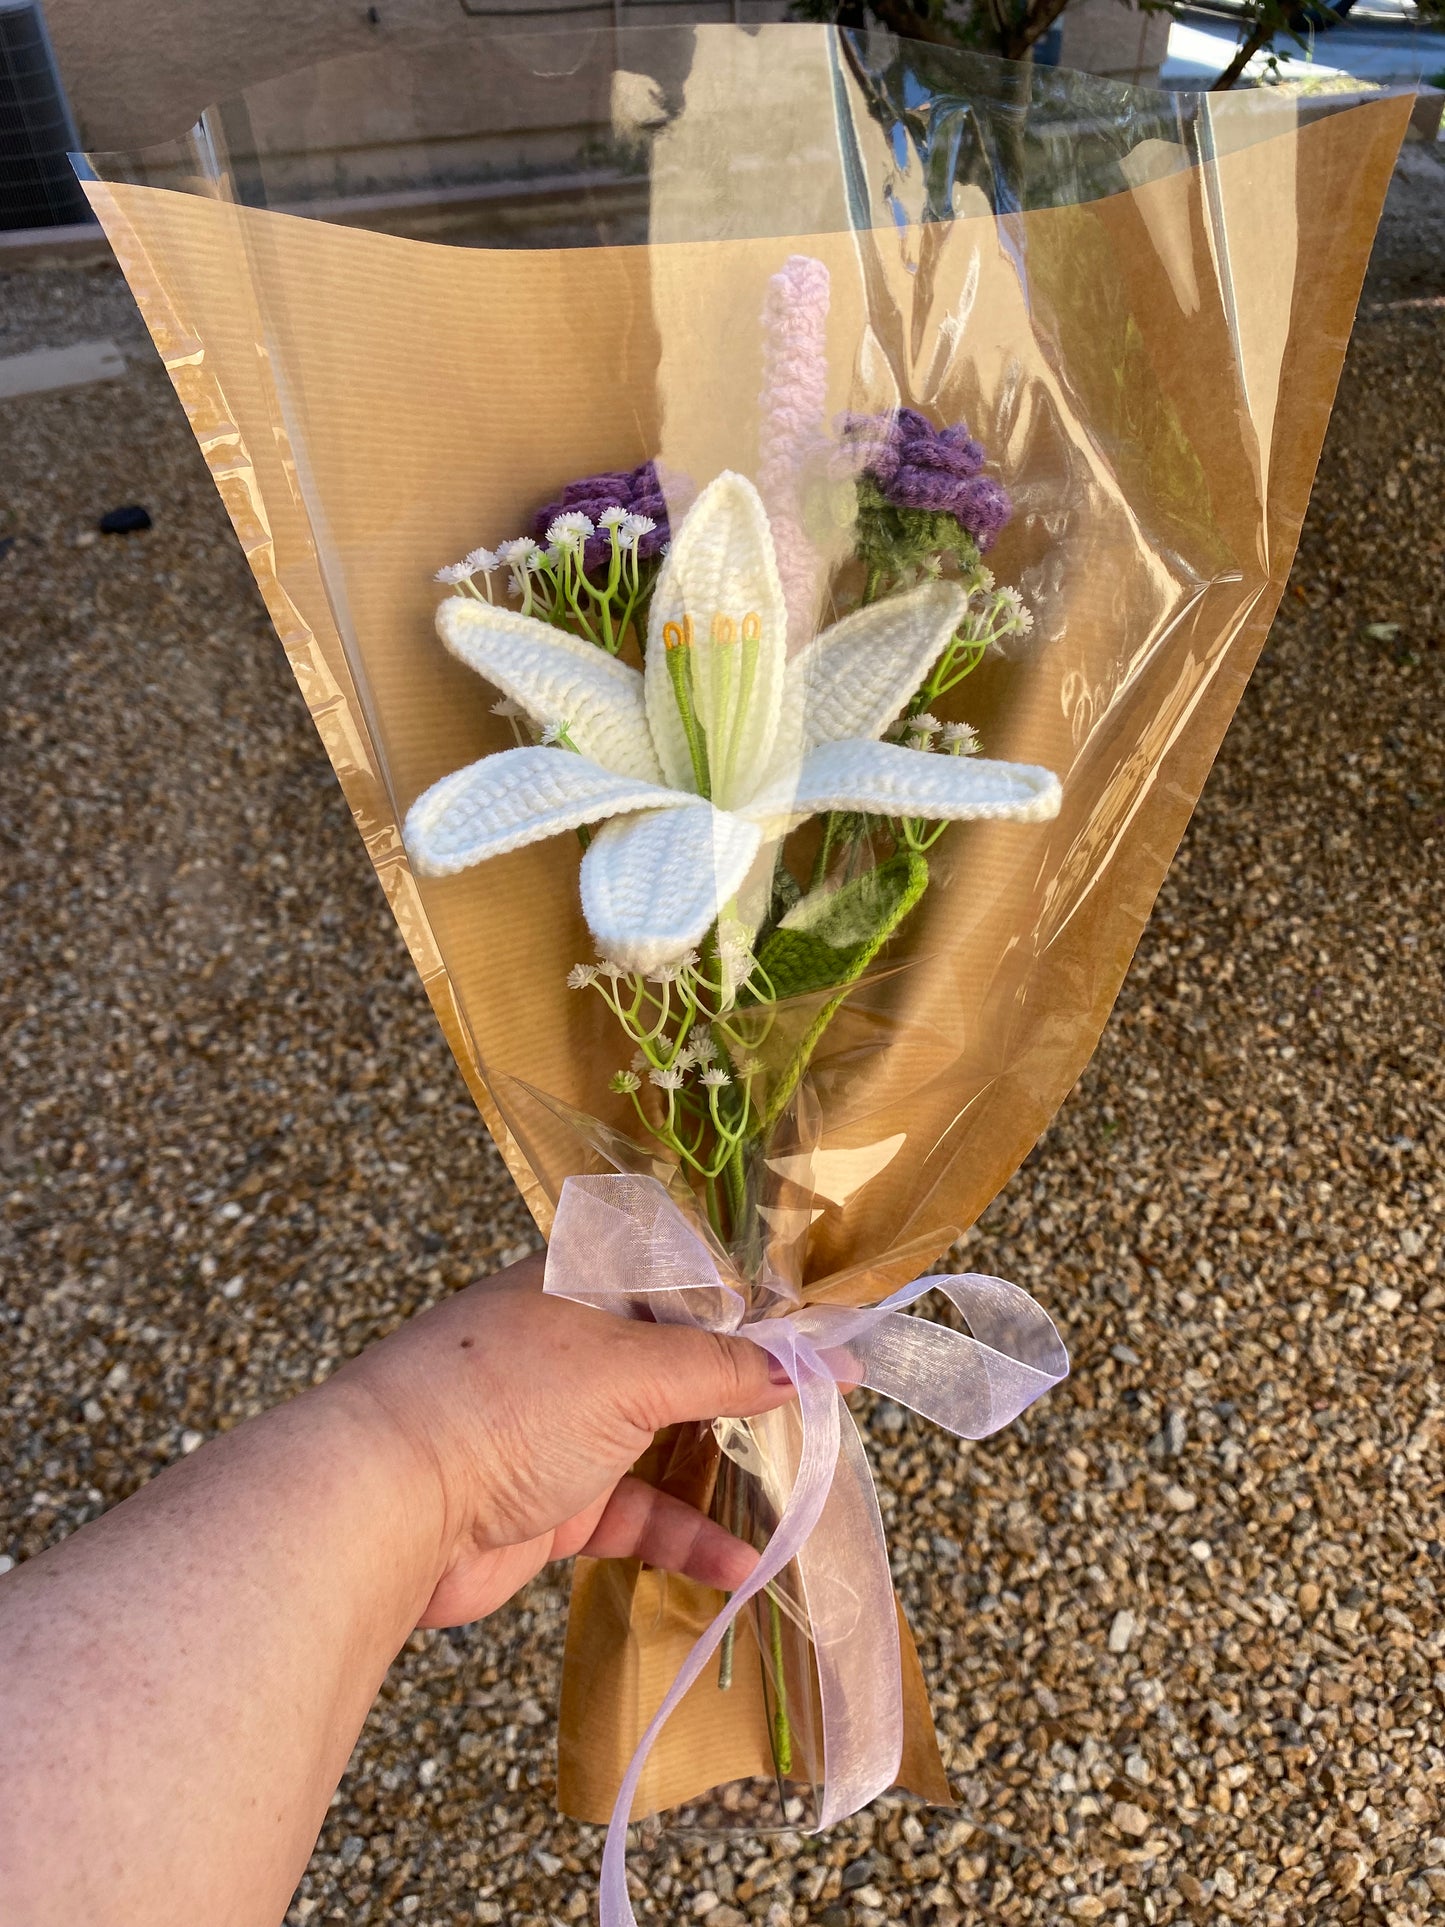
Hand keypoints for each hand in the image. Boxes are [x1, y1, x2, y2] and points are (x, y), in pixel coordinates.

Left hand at [334, 1253, 794, 1626]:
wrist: (384, 1508)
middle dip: (747, 1394)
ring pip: (662, 1443)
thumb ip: (726, 1370)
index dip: (754, 1308)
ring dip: (723, 1473)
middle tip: (826, 1418)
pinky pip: (635, 1514)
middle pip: (678, 1363)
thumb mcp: (631, 1372)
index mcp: (584, 1284)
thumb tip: (818, 1364)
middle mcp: (572, 1346)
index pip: (686, 1279)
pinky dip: (683, 1537)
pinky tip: (738, 1566)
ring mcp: (559, 1426)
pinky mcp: (550, 1502)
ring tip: (799, 1495)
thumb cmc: (504, 1403)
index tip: (823, 1341)